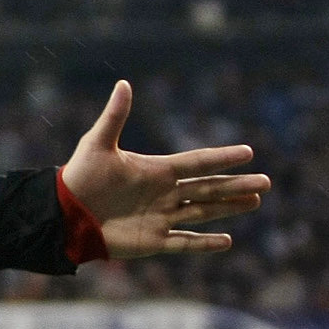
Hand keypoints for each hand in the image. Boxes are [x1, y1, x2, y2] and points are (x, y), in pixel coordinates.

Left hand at [60, 80, 269, 258]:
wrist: (63, 214)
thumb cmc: (79, 177)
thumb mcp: (97, 144)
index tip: (249, 152)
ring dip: (229, 208)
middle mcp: (164, 194)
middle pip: (208, 188)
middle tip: (266, 182)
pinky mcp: (152, 241)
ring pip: (203, 212)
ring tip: (255, 201)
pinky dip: (205, 244)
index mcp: (157, 170)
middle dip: (236, 185)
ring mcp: (160, 218)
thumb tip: (123, 84)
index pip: (197, 162)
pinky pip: (184, 242)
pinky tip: (228, 241)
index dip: (222, 158)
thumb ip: (114, 117)